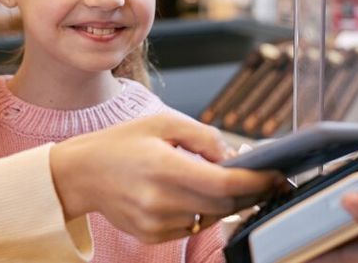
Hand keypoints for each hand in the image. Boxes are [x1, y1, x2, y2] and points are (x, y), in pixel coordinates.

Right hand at [50, 113, 281, 243]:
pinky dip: (199, 211)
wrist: (82, 173)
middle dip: (250, 192)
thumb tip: (231, 156)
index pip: (224, 184)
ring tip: (219, 181)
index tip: (276, 175)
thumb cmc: (121, 143)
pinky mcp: (153, 235)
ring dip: (223, 202)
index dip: (256, 182)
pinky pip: (191, 226)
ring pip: (210, 217)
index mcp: (164, 166)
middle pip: (225, 205)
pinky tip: (188, 194)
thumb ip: (201, 135)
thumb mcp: (161, 122)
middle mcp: (160, 199)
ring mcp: (156, 222)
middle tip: (265, 180)